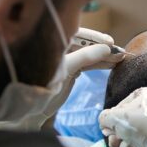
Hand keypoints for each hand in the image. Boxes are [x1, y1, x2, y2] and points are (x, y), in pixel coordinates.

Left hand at [0, 28, 123, 130]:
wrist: (27, 111)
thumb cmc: (39, 87)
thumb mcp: (64, 69)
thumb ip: (85, 56)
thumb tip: (107, 48)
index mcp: (51, 42)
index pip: (77, 34)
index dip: (94, 37)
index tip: (110, 42)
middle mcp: (58, 48)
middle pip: (85, 43)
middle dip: (102, 47)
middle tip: (120, 52)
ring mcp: (65, 59)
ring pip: (88, 53)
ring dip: (104, 56)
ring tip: (120, 58)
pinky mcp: (69, 70)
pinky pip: (87, 63)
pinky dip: (99, 63)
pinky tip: (111, 64)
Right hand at [99, 87, 146, 146]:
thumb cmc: (138, 125)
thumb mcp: (113, 116)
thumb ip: (104, 117)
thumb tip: (105, 122)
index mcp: (146, 95)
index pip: (122, 105)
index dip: (113, 118)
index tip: (107, 128)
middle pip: (127, 123)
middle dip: (117, 135)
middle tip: (114, 142)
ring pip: (133, 136)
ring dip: (126, 145)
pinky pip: (143, 145)